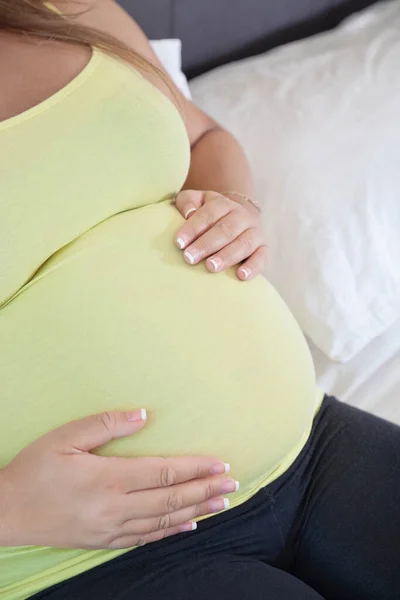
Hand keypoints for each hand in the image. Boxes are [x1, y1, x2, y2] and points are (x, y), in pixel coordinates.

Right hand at [0, 410, 236, 549]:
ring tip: (221, 505)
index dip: (195, 468)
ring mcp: (110, 528)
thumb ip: (106, 424)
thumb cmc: (34, 469)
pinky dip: (170, 532)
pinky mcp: (103, 541)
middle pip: (171, 499)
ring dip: (196, 511)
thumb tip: (143, 415)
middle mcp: (115, 507)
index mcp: (107, 478)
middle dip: (205, 491)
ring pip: (163, 522)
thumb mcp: (64, 437)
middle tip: (233, 486)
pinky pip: (144, 539)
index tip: (221, 465)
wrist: (6, 513)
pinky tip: (187, 526)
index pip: (163, 473)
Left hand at [174, 190, 267, 280]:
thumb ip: (188, 202)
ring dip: (227, 256)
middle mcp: (242, 216)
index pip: (208, 214)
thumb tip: (188, 213)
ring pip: (243, 244)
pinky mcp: (263, 249)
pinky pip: (262, 258)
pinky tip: (241, 276)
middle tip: (189, 258)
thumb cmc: (209, 214)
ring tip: (211, 267)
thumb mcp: (196, 201)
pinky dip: (253, 267)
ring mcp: (255, 232)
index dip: (193, 228)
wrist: (239, 217)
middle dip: (206, 245)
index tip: (178, 243)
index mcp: (223, 204)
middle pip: (225, 230)